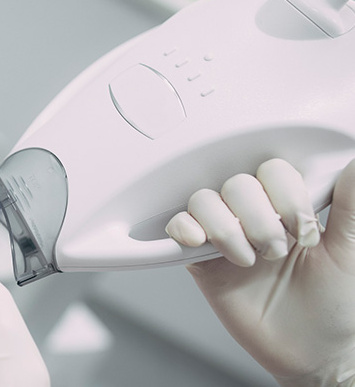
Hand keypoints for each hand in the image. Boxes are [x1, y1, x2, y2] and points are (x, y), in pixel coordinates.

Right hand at [166, 158, 354, 386]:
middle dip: (259, 219)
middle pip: (236, 183)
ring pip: (204, 200)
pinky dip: (185, 231)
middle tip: (277, 251)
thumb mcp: (349, 249)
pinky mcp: (199, 260)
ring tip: (250, 259)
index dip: (286, 195)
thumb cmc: (336, 305)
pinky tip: (205, 248)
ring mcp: (224, 236)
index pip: (273, 170)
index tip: (304, 230)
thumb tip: (352, 162)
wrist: (313, 354)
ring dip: (227, 230)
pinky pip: (178, 227)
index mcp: (288, 206)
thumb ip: (350, 203)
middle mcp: (253, 216)